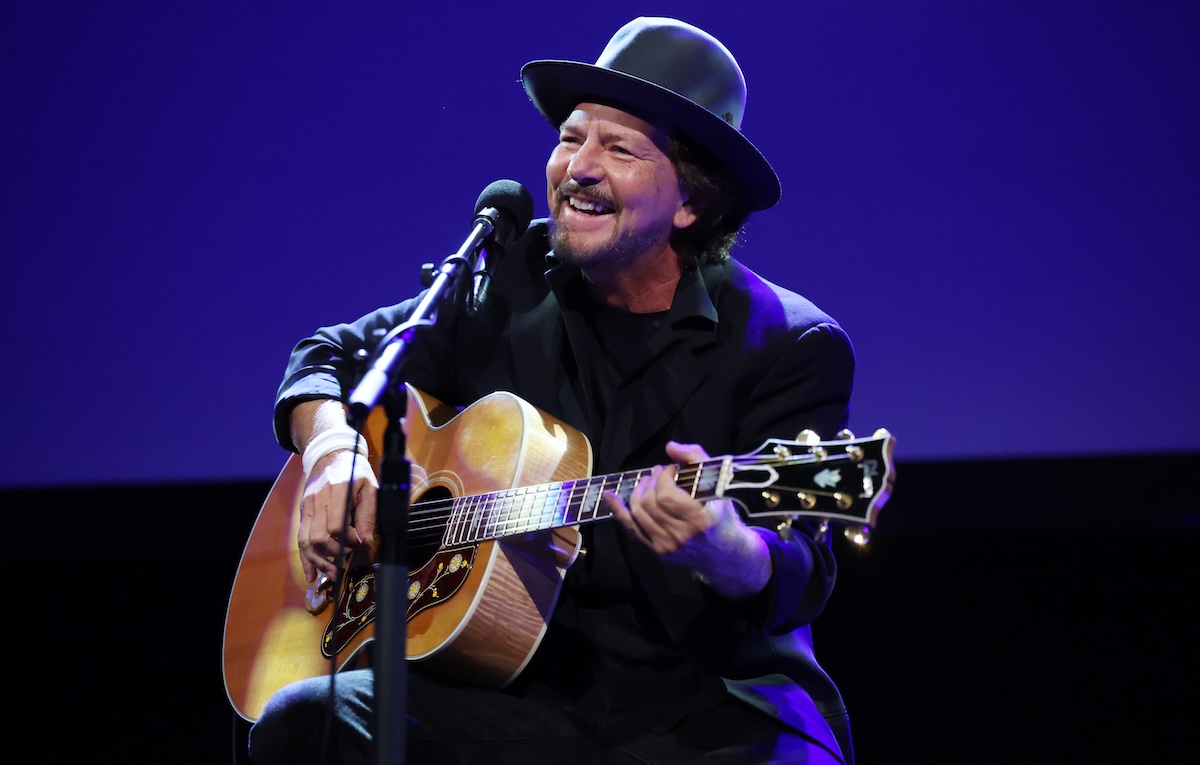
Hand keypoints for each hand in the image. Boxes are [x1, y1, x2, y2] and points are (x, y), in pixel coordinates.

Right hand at [297, 449, 377, 582]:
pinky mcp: (303, 513)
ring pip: (305, 541)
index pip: (336, 525)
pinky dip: (306, 559)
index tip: (359, 544)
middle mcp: (317, 500)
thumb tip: (366, 542)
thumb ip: (368, 514)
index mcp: (337, 491)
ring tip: (332, 575)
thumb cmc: (355, 471)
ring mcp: (307, 507)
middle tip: (346, 562)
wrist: (330, 455)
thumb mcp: (370, 487)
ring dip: (318, 562)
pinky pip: (300, 539)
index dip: (348, 541)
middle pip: (318, 537)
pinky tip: (311, 575)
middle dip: (332, 554)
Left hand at [605, 441, 770, 598]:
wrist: (725, 551)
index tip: (670, 469)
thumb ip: (696, 458)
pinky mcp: (657, 551)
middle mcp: (681, 536)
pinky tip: (610, 496)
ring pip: (638, 514)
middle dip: (649, 482)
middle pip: (650, 503)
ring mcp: (667, 546)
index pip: (667, 495)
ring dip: (638, 492)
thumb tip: (670, 447)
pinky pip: (631, 529)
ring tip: (646, 483)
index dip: (663, 477)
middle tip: (656, 473)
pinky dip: (618, 511)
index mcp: (699, 519)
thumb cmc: (721, 515)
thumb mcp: (718, 483)